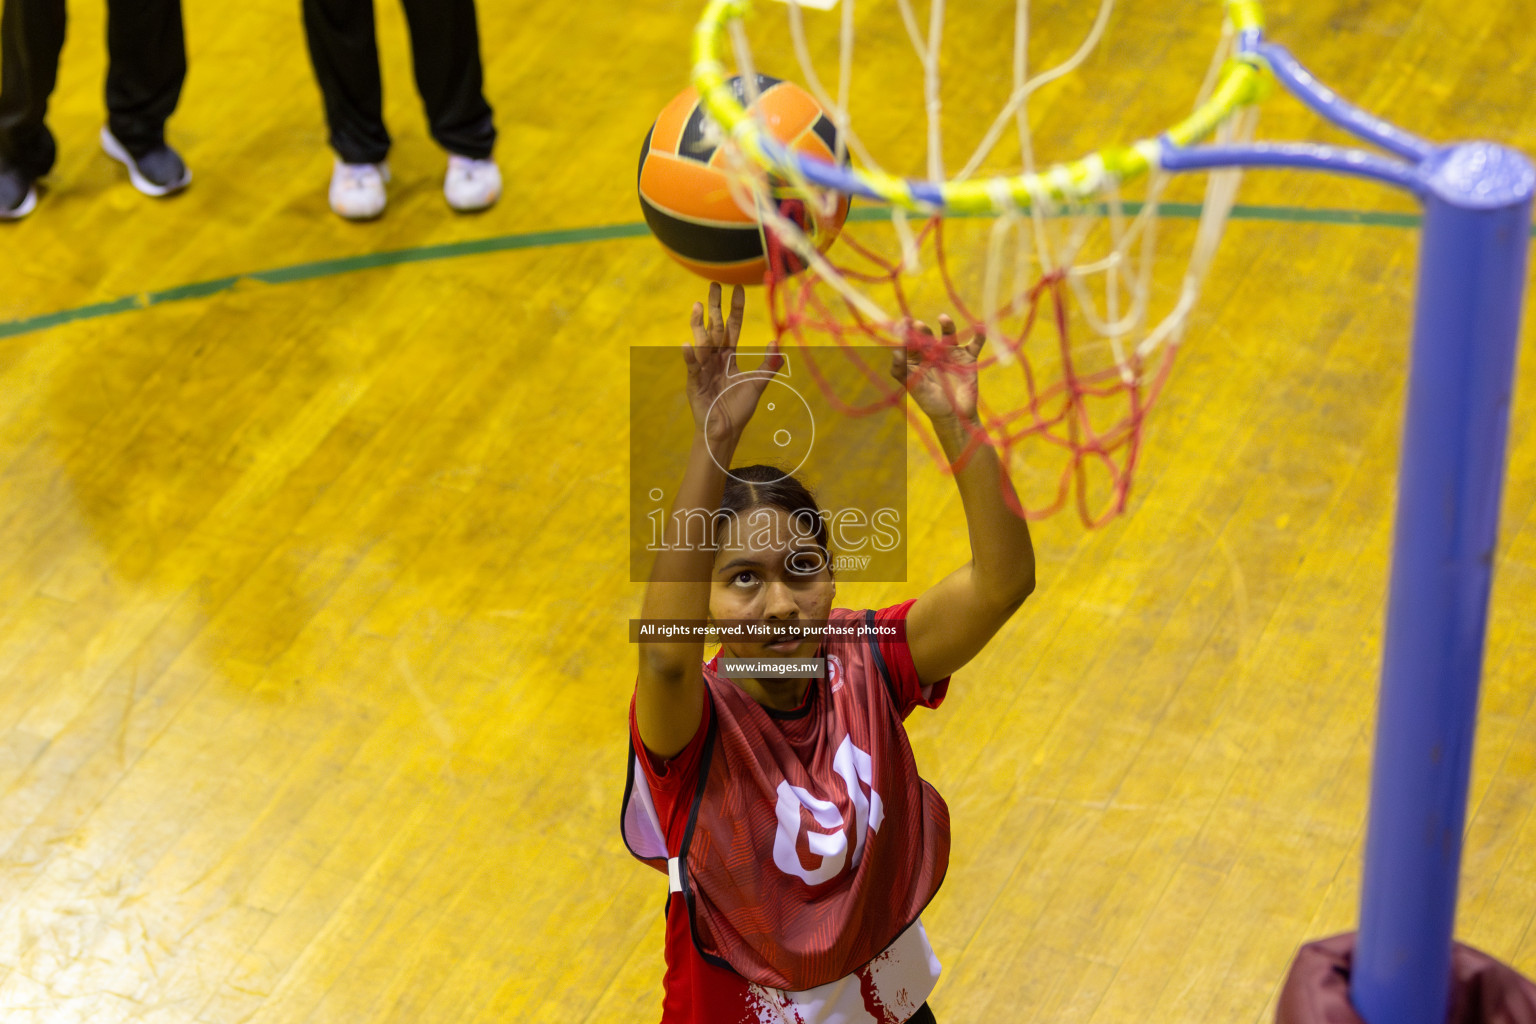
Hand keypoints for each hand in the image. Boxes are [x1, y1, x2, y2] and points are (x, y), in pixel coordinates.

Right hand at [685, 283, 783, 443]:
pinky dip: (690, 356)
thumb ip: (768, 366)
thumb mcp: (757, 385)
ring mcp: (702, 368)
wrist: (725, 431)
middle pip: (714, 327)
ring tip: (698, 306)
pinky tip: (688, 344)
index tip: (737, 288)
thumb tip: (778, 344)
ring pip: (702, 342)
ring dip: (699, 325)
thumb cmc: (739, 409)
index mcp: (729, 356)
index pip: (732, 327)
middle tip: (714, 285)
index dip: (735, 308)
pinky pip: (692, 366)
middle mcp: (715, 358)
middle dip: (714, 307)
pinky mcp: (694, 382)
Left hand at [890, 314, 983, 423]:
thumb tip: (894, 352)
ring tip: (943, 318)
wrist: (955, 416)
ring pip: (949, 335)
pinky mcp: (968, 358)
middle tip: (918, 325)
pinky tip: (980, 329)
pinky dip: (978, 336)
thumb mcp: (914, 386)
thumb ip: (902, 370)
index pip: (910, 342)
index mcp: (918, 359)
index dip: (906, 332)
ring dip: (947, 325)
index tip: (903, 323)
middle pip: (928, 336)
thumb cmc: (931, 403)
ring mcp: (951, 354)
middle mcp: (933, 353)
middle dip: (923, 330)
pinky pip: (975, 344)